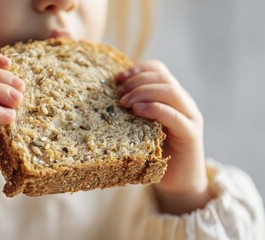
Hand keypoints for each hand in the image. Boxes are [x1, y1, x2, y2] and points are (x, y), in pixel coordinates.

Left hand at [117, 60, 211, 214]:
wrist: (179, 181)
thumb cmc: (155, 153)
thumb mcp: (141, 127)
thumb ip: (134, 111)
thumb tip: (107, 98)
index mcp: (172, 98)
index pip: (159, 71)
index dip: (138, 70)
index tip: (118, 78)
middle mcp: (184, 104)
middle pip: (163, 78)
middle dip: (138, 81)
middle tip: (119, 94)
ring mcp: (190, 117)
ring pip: (171, 92)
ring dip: (144, 92)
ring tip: (124, 102)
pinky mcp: (190, 134)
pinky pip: (174, 115)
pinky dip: (155, 108)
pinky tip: (138, 110)